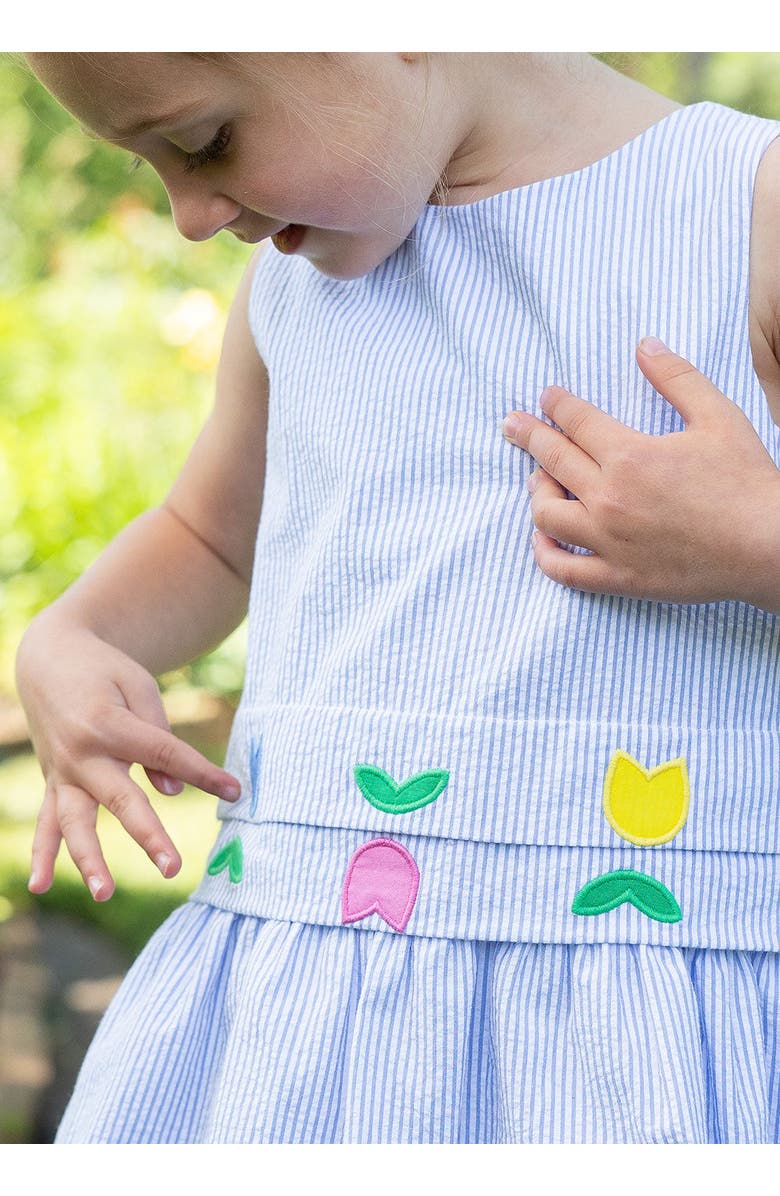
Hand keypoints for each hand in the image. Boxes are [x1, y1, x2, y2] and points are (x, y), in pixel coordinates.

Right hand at [16, 614, 240, 900]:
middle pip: (121, 800)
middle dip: (149, 835)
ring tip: (105, 892)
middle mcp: (81, 754)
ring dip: (88, 860)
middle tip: (173, 867)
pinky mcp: (51, 782)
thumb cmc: (104, 671)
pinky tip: (39, 887)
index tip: (235, 791)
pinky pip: (45, 823)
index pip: (165, 755)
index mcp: (109, 724)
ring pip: (75, 822)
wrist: (49, 657)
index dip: (203, 774)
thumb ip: (159, 736)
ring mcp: (61, 772)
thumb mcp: (138, 686)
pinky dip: (42, 855)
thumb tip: (171, 791)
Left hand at [501, 337, 779, 606]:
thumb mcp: (717, 416)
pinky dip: (545, 554)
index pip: (575, 422)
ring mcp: (608, 542)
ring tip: (539, 481)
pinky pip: (563, 570)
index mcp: (630, 456)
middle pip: (551, 460)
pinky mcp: (617, 577)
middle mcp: (609, 499)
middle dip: (527, 435)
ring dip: (537, 493)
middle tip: (511, 424)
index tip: (545, 397)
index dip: (556, 405)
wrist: (766, 546)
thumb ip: (676, 378)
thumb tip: (644, 345)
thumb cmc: (745, 482)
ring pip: (547, 516)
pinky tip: (543, 539)